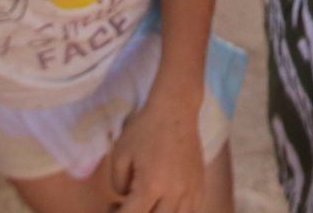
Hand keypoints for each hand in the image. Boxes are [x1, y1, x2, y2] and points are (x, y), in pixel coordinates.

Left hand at [108, 85, 204, 212]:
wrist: (176, 110)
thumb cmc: (145, 129)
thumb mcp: (120, 154)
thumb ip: (118, 185)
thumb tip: (126, 199)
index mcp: (151, 185)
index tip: (112, 206)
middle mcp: (174, 193)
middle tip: (126, 205)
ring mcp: (191, 191)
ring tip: (146, 204)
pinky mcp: (200, 186)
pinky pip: (191, 212)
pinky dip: (177, 212)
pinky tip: (165, 204)